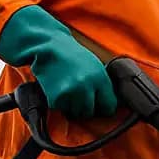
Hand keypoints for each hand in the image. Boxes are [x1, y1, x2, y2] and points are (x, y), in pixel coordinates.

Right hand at [0, 5, 117, 118]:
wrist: (49, 45)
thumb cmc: (72, 54)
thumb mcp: (95, 66)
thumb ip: (102, 86)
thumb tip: (108, 105)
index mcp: (100, 78)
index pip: (109, 106)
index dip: (103, 107)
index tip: (98, 105)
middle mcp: (87, 86)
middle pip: (90, 112)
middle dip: (85, 107)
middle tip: (78, 96)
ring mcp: (71, 92)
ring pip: (75, 113)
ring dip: (71, 106)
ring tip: (68, 90)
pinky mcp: (56, 97)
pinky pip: (60, 108)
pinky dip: (58, 102)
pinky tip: (58, 88)